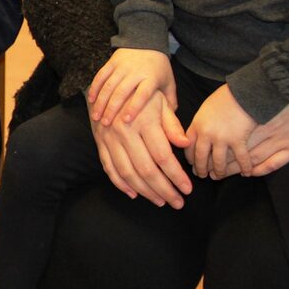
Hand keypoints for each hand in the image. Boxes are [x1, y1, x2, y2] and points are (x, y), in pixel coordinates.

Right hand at [89, 48, 176, 125]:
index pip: (142, 94)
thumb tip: (172, 123)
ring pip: (108, 85)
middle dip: (112, 108)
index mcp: (151, 78)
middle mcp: (135, 72)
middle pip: (121, 91)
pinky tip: (91, 100)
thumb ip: (170, 102)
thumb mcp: (168, 82)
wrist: (146, 41)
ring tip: (96, 116)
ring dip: (101, 102)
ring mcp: (122, 66)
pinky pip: (100, 76)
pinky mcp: (111, 62)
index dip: (134, 107)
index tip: (125, 121)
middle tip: (105, 123)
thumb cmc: (159, 68)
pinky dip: (95, 88)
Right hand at [91, 91, 192, 208]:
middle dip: (164, 189)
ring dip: (145, 191)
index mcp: (143, 121)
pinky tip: (134, 194)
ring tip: (161, 201)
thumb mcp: (161, 103)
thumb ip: (173, 125)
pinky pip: (109, 168)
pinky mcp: (100, 143)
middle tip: (178, 202)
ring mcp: (109, 138)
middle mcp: (124, 131)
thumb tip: (186, 144)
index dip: (176, 175)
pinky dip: (120, 184)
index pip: (162, 156)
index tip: (188, 189)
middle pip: (145, 169)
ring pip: (127, 172)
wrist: (111, 85)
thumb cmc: (143, 95)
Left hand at [185, 84, 256, 178]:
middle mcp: (206, 134)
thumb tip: (198, 133)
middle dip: (201, 169)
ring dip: (219, 172)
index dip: (190, 158)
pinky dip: (244, 167)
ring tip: (219, 177)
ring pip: (218, 162)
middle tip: (202, 176)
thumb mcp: (205, 109)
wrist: (243, 93)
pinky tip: (246, 172)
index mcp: (196, 126)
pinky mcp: (237, 141)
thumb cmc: (225, 98)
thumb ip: (201, 123)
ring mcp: (221, 139)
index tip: (191, 164)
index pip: (188, 147)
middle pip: (201, 158)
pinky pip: (240, 159)